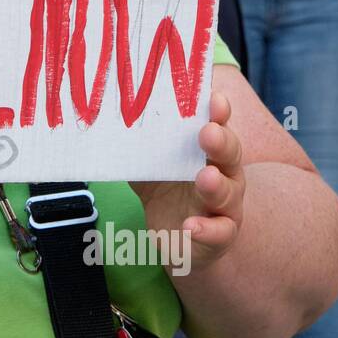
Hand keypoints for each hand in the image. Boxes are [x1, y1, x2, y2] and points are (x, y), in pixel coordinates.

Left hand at [130, 91, 243, 272]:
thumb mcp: (149, 168)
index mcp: (207, 152)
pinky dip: (207, 229)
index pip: (217, 126)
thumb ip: (138, 149)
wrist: (181, 239)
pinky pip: (220, 232)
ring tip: (205, 177)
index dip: (217, 112)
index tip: (213, 98)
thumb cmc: (167, 191)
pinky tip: (192, 227)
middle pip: (230, 155)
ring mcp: (225, 206)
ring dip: (216, 185)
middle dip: (221, 142)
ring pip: (228, 193)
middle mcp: (224, 174)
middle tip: (207, 132)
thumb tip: (108, 125)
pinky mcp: (220, 235)